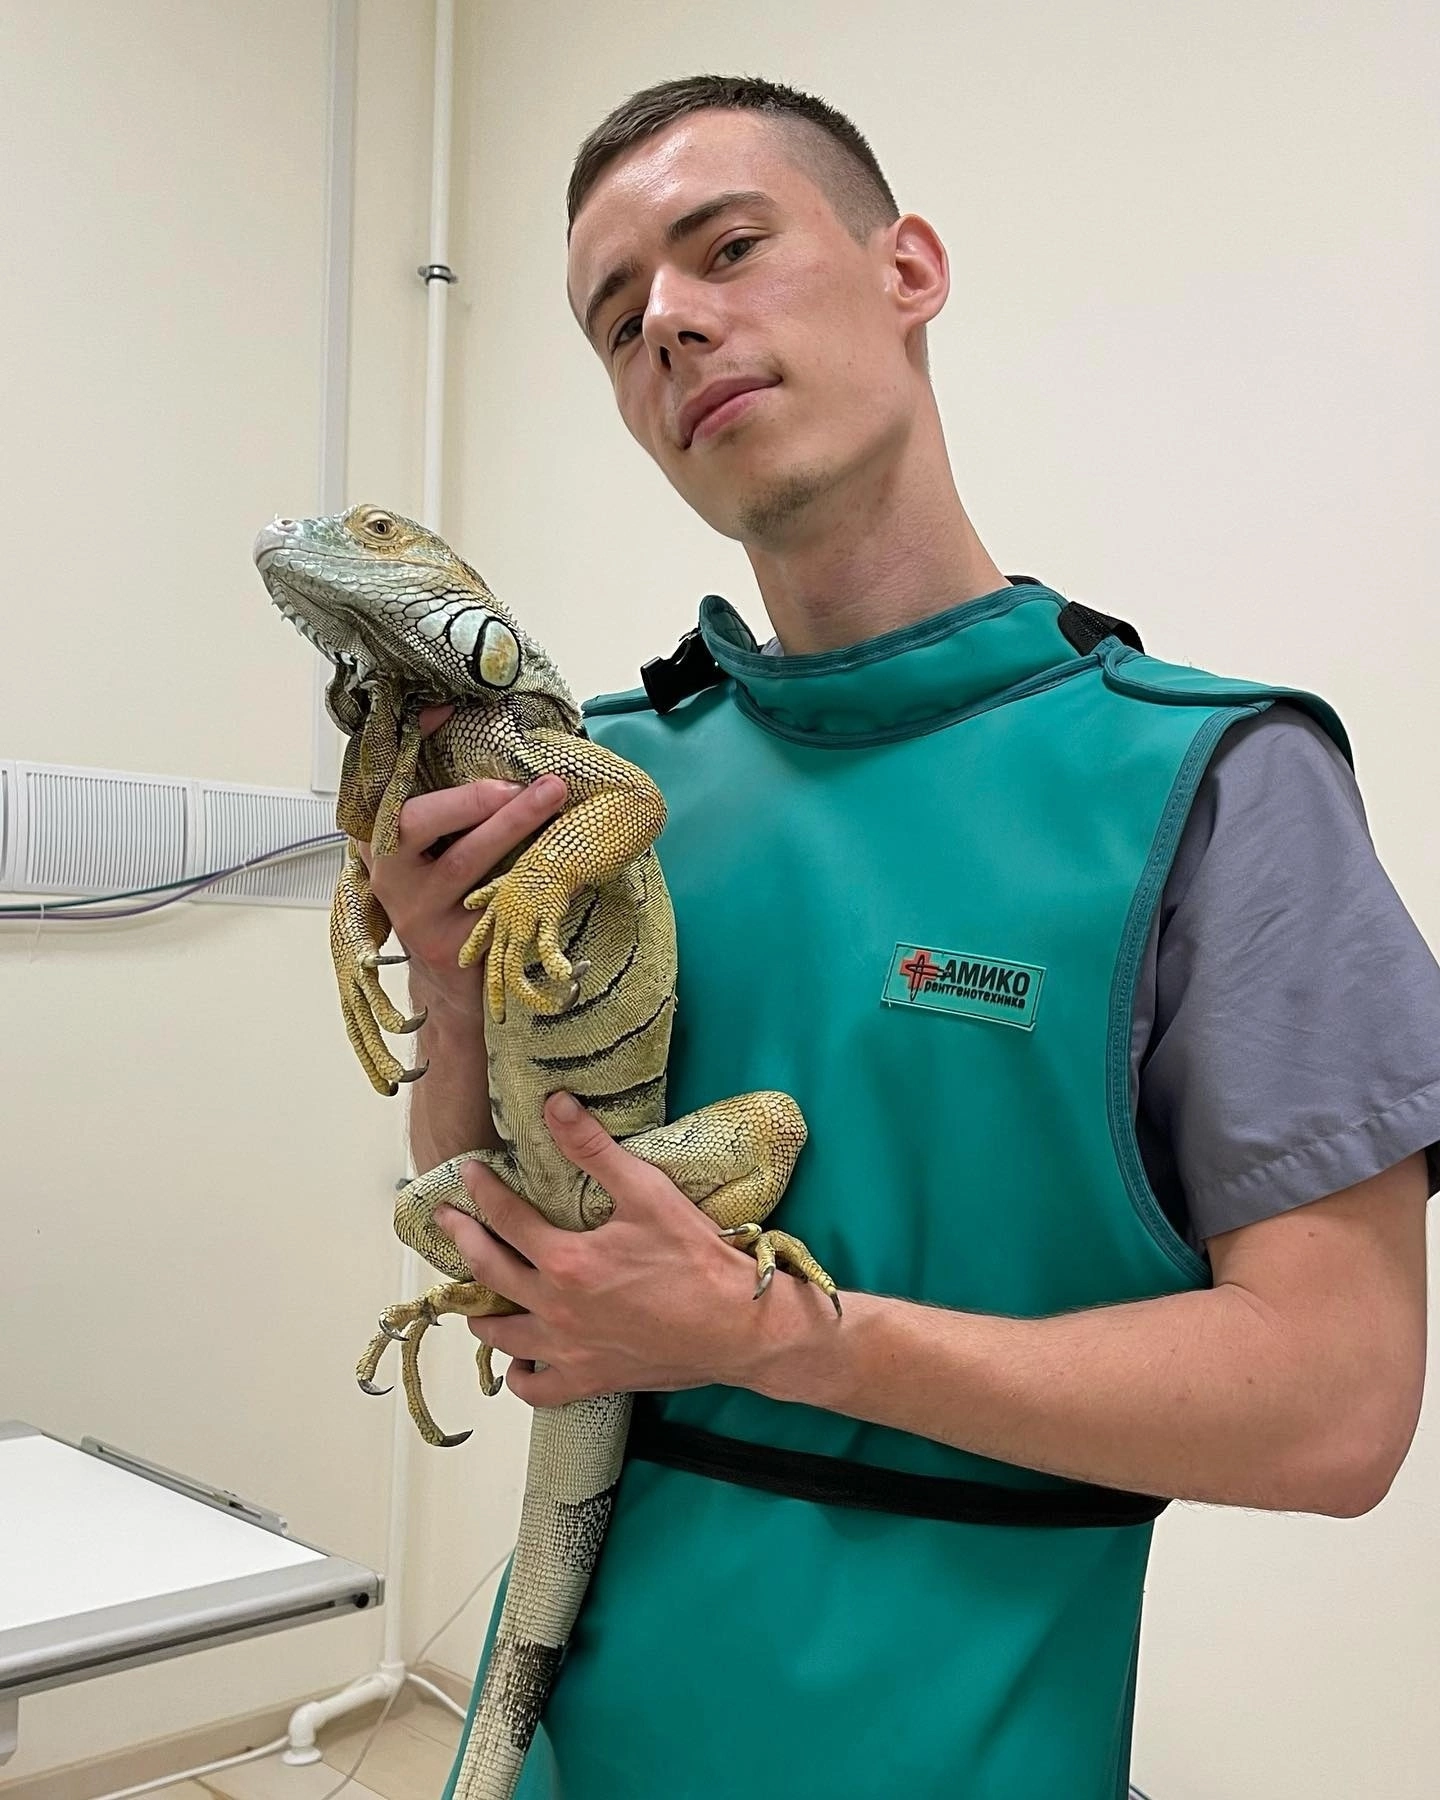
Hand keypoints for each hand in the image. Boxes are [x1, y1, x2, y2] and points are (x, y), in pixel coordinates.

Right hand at [356, 704, 567, 998]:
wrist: (451, 982)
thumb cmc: (450, 895)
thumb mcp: (437, 844)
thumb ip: (450, 798)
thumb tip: (486, 729)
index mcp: (379, 834)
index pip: (383, 777)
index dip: (409, 741)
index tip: (443, 709)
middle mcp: (386, 870)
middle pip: (410, 822)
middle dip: (468, 797)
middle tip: (516, 780)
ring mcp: (416, 910)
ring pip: (463, 861)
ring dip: (511, 825)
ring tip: (550, 795)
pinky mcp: (451, 944)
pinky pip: (496, 902)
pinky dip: (531, 875)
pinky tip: (562, 859)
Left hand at [434, 1093, 777, 1405]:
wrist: (738, 1326)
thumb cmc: (696, 1259)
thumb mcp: (647, 1192)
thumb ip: (594, 1149)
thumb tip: (555, 1105)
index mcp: (565, 1261)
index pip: (507, 1218)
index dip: (483, 1191)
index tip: (469, 1174)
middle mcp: (555, 1309)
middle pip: (490, 1272)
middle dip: (463, 1240)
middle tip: (446, 1220)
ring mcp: (569, 1350)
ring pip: (503, 1336)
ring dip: (481, 1313)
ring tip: (471, 1300)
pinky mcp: (590, 1379)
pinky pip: (537, 1389)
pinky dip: (520, 1376)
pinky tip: (519, 1363)